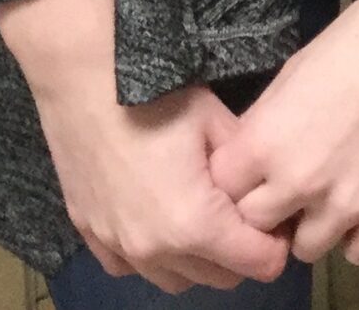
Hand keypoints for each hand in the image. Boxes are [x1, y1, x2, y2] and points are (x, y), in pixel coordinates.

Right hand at [0, 0, 292, 291]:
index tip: (275, 216)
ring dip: (196, 260)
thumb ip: (247, 166)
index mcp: (196, 224)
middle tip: (242, 213)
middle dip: (240, 253)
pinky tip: (156, 219)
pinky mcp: (90, 234)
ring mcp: (119, 245)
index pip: (258, 263)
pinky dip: (150, 254)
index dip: (275, 243)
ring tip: (201, 216)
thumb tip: (267, 187)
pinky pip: (130, 266)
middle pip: (218, 278)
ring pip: (174, 279)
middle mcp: (156, 249)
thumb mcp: (216, 121)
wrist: (83, 80)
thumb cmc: (155, 96)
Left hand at [207, 0, 358, 268]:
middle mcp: (299, 182)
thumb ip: (265, 123)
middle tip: (292, 184)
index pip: (223, 189)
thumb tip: (251, 158)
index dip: (238, 179)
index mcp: (265, 141)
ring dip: (312, 224)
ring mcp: (346, 204)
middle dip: (270, 207)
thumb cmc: (357, 38)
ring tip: (332, 190)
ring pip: (306, 250)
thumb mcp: (292, 73)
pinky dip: (356, 233)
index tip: (254, 170)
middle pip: (258, 228)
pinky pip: (356, 253)